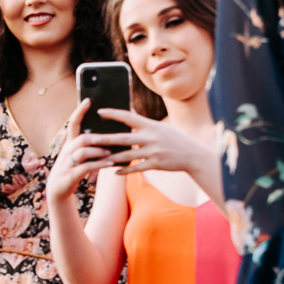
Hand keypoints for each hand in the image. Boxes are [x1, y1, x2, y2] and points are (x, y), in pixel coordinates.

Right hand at [48, 99, 117, 202]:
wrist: (58, 188)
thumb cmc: (72, 168)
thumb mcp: (77, 154)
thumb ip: (89, 145)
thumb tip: (109, 135)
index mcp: (70, 143)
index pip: (73, 123)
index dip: (80, 111)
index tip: (88, 100)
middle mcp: (68, 151)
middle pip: (81, 138)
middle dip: (96, 137)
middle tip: (107, 137)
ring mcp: (68, 163)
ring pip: (83, 152)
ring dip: (99, 152)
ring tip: (110, 153)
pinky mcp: (72, 175)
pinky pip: (87, 167)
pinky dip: (100, 165)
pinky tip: (110, 164)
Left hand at [90, 108, 217, 176]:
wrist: (193, 154)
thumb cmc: (175, 139)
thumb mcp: (161, 127)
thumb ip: (144, 123)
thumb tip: (129, 113)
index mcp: (151, 125)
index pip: (129, 117)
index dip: (113, 114)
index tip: (99, 111)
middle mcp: (150, 137)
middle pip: (123, 138)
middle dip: (105, 139)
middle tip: (90, 139)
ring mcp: (152, 152)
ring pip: (126, 155)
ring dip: (111, 158)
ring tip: (97, 159)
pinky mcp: (155, 164)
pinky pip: (136, 168)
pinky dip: (124, 170)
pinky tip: (114, 171)